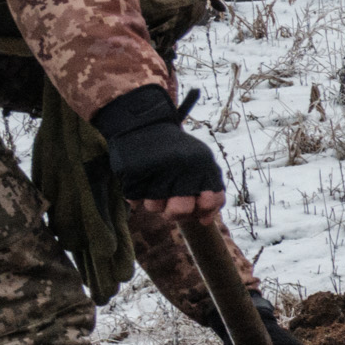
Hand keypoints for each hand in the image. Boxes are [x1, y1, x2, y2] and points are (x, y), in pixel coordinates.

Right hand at [90, 87, 222, 200]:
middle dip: (175, 213)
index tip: (195, 205)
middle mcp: (182, 169)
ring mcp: (157, 171)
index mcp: (202, 166)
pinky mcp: (134, 173)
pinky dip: (136, 195)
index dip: (203, 210)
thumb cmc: (176, 150)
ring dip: (153, 201)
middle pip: (180, 211)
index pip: (209, 202)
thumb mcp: (201, 163)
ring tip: (154, 184)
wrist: (145, 124)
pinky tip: (141, 180)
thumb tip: (206, 221)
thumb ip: (210, 190)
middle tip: (170, 203)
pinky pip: (134, 200)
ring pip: (154, 207)